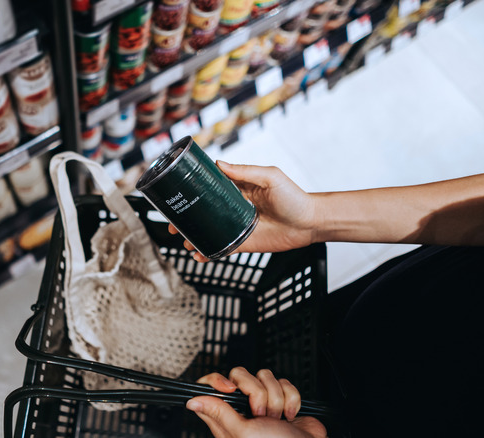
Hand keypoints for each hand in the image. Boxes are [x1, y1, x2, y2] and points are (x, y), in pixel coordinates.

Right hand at [168, 162, 318, 261]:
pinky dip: (209, 252)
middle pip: (204, 212)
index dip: (192, 192)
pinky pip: (222, 248)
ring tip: (185, 240)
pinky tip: (199, 255)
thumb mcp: (270, 177)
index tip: (176, 194)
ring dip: (194, 236)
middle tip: (173, 223)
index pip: (209, 189)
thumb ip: (245, 171)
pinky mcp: (244, 243)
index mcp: (238, 190)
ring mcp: (237, 226)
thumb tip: (220, 163)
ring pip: (209, 231)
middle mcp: (234, 208)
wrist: (310, 222)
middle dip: (186, 218)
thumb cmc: (294, 197)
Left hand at [187, 367, 326, 437]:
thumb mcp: (243, 433)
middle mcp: (242, 406)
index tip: (230, 388)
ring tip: (276, 419)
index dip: (218, 381)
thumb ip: (219, 413)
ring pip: (265, 377)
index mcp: (225, 416)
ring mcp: (262, 401)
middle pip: (240, 375)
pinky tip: (289, 416)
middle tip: (260, 413)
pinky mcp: (282, 398)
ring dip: (276, 398)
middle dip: (256, 391)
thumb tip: (192, 401)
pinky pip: (284, 383)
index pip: (209, 386)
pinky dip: (291, 399)